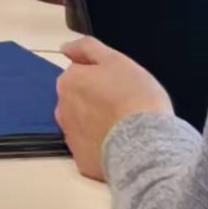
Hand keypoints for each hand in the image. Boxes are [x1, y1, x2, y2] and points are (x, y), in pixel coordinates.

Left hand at [55, 37, 175, 178]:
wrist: (145, 145)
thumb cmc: (135, 97)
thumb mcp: (116, 60)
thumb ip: (88, 48)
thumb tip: (66, 47)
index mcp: (69, 82)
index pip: (81, 73)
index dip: (103, 78)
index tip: (121, 85)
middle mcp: (62, 109)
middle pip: (79, 100)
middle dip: (96, 101)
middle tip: (124, 107)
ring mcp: (71, 137)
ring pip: (83, 125)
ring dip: (98, 124)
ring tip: (124, 128)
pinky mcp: (83, 161)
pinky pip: (91, 150)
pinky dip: (102, 147)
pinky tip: (121, 146)